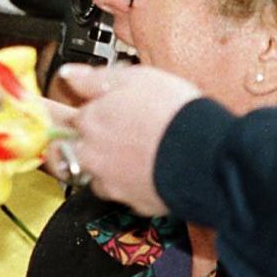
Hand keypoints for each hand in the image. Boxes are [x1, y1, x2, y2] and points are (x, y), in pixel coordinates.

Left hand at [60, 64, 199, 215]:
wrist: (207, 156)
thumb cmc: (175, 114)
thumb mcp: (135, 78)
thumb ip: (94, 78)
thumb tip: (69, 74)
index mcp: (90, 121)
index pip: (75, 117)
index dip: (95, 113)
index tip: (109, 113)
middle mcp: (92, 154)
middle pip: (77, 148)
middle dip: (93, 142)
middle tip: (124, 135)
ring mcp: (110, 180)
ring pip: (97, 173)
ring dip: (109, 165)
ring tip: (138, 154)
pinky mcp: (132, 202)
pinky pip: (123, 193)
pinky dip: (131, 184)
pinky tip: (149, 171)